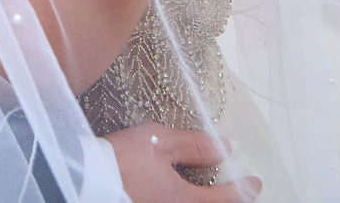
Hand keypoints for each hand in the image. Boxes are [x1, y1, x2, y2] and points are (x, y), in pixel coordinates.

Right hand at [107, 123, 260, 200]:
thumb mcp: (159, 142)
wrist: (83, 179)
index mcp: (183, 200)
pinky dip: (189, 198)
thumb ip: (194, 145)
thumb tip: (224, 148)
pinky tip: (184, 189)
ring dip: (206, 199)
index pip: (224, 198)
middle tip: (239, 189)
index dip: (243, 189)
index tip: (255, 182)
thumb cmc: (121, 159)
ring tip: (211, 189)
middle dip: (227, 199)